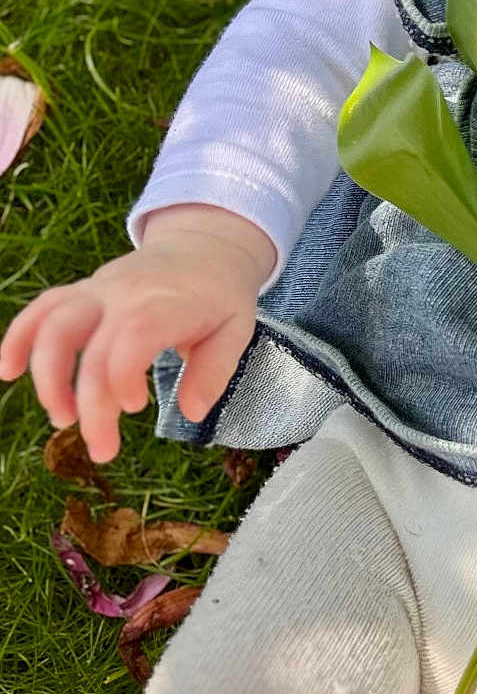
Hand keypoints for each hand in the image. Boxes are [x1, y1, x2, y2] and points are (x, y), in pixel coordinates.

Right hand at [0, 206, 274, 461]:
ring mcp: (100, 289)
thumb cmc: (220, 294)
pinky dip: (19, 337)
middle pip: (89, 343)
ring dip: (47, 376)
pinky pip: (42, 307)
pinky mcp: (83, 291)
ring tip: (62, 418)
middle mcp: (127, 293)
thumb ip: (214, 369)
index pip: (133, 335)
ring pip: (54, 324)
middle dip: (87, 402)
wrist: (206, 245)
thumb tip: (192, 412)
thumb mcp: (236, 329)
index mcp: (168, 302)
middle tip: (101, 449)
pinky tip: (9, 371)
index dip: (122, 376)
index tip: (135, 406)